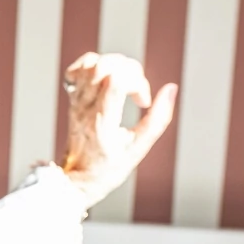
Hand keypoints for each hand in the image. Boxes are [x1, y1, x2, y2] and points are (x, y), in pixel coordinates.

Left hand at [60, 52, 178, 207]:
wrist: (76, 179)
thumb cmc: (107, 168)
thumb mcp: (138, 149)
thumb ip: (158, 119)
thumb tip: (171, 89)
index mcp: (102, 119)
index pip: (116, 80)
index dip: (138, 82)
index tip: (143, 102)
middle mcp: (85, 107)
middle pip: (103, 65)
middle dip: (129, 69)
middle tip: (136, 90)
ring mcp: (76, 102)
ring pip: (90, 64)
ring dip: (115, 65)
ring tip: (124, 83)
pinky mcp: (73, 100)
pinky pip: (77, 70)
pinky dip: (95, 66)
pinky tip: (107, 80)